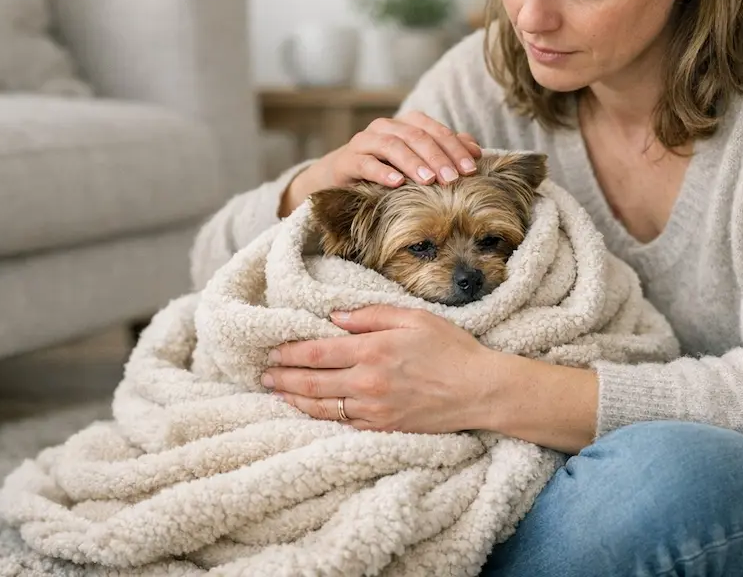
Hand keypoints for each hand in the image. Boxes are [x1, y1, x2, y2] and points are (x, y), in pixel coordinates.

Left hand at [261, 305, 499, 433]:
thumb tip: (335, 316)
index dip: (290, 352)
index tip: (273, 350)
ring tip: (276, 393)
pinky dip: (320, 417)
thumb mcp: (414, 318)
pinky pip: (342, 424)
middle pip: (312, 381)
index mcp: (373, 350)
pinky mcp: (383, 427)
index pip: (318, 352)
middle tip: (263, 373)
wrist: (479, 391)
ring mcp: (374, 409)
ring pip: (322, 406)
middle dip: (283, 376)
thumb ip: (371, 315)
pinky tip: (309, 411)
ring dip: (294, 399)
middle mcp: (367, 382)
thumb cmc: (451, 349)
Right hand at [281, 111, 481, 215]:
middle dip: (438, 157)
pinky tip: (396, 183)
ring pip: (392, 145)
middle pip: (416, 136)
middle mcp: (386, 128)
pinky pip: (366, 162)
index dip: (454, 148)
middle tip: (454, 179)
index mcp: (406, 124)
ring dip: (414, 162)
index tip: (471, 169)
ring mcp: (365, 142)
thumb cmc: (386, 171)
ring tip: (429, 180)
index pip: (435, 130)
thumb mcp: (417, 163)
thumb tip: (476, 150)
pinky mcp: (347, 160)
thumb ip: (445, 152)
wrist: (340, 179)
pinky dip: (382, 171)